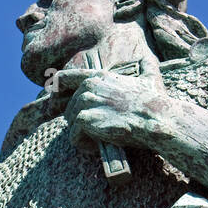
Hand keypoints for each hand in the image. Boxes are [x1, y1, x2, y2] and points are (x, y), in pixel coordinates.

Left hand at [55, 69, 182, 153]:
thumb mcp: (148, 78)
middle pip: (68, 107)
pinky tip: (98, 145)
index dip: (56, 90)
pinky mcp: (84, 119)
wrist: (155, 118)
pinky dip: (84, 145)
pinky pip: (74, 137)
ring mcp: (85, 102)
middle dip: (79, 121)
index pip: (65, 78)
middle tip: (95, 131)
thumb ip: (144, 67)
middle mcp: (89, 86)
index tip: (53, 103)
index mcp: (99, 76)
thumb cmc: (154, 103)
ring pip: (71, 123)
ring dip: (83, 134)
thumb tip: (149, 62)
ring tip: (101, 138)